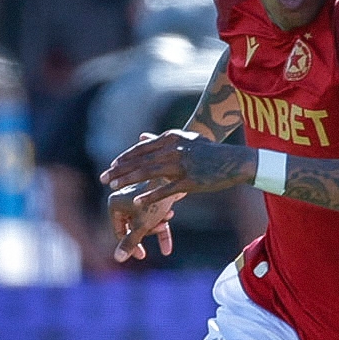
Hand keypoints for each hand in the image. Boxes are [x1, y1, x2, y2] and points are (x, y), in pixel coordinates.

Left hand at [101, 129, 252, 206]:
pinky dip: (150, 196)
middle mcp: (174, 150)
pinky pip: (166, 190)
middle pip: (140, 161)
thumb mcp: (186, 140)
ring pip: (148, 173)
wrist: (235, 161)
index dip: (125, 158)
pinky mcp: (191, 181)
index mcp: (172, 138)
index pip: (141, 149)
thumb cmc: (211, 152)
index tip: (112, 165)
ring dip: (128, 180)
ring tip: (113, 187)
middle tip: (103, 178)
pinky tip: (137, 202)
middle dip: (119, 170)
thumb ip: (162, 140)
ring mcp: (182, 165)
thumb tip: (141, 136)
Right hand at [109, 182, 179, 262]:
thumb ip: (130, 242)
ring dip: (157, 225)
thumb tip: (118, 259)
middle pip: (133, 227)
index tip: (142, 255)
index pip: (119, 231)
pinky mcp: (152, 195)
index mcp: (114, 204)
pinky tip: (168, 245)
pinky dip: (162, 226)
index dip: (130, 245)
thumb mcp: (142, 225)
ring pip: (145, 222)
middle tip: (161, 226)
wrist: (175, 177)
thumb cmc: (155, 201)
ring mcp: (138, 197)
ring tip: (168, 217)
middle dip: (148, 230)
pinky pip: (154, 216)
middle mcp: (123, 199)